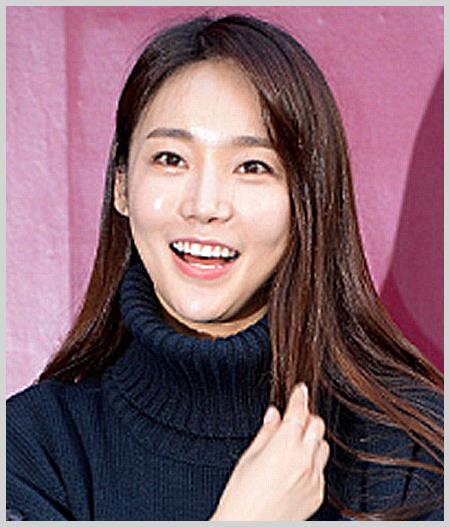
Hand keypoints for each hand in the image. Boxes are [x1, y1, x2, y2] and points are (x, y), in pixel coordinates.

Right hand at [211, 384, 328, 520]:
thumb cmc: (242, 497)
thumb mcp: (249, 457)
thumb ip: (266, 432)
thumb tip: (274, 415)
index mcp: (285, 446)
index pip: (299, 412)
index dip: (300, 397)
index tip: (300, 390)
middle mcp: (304, 460)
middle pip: (317, 425)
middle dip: (306, 418)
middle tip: (294, 418)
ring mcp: (314, 478)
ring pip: (323, 446)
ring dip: (312, 439)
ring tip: (294, 444)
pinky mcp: (318, 493)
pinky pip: (320, 469)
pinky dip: (311, 462)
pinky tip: (294, 468)